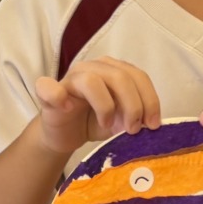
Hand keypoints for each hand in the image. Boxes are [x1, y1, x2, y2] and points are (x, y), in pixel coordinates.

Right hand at [32, 57, 160, 154]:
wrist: (65, 135)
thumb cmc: (94, 122)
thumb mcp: (121, 121)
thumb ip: (135, 117)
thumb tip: (149, 124)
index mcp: (113, 70)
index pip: (138, 76)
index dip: (150, 99)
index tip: (153, 124)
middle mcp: (93, 68)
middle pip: (120, 77)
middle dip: (133, 105)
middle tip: (133, 129)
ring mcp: (70, 77)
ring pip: (93, 80)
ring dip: (106, 106)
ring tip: (107, 125)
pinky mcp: (49, 91)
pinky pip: (50, 87)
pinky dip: (60, 97)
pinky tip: (68, 109)